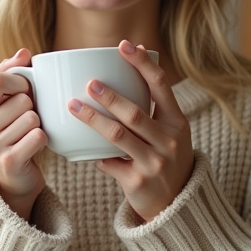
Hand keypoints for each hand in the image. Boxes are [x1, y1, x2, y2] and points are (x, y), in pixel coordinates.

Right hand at [0, 49, 46, 219]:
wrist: (15, 177)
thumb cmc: (13, 131)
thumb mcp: (6, 102)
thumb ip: (11, 74)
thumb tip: (24, 53)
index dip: (19, 82)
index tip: (24, 91)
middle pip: (21, 101)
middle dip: (31, 108)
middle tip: (24, 122)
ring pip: (32, 118)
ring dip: (38, 125)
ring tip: (27, 135)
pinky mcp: (8, 161)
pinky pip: (38, 136)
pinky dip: (43, 139)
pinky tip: (33, 147)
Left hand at [68, 40, 193, 222]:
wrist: (176, 204)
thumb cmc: (165, 157)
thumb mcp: (169, 132)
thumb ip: (152, 106)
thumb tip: (128, 62)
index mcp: (177, 122)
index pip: (161, 85)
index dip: (143, 63)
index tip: (125, 45)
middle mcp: (169, 141)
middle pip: (135, 113)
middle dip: (110, 97)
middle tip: (90, 83)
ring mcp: (155, 163)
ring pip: (118, 137)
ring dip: (93, 120)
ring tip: (73, 106)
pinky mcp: (138, 182)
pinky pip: (109, 162)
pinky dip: (95, 154)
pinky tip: (83, 149)